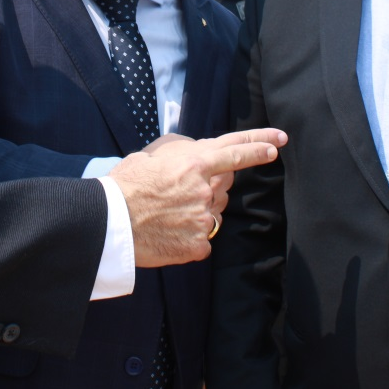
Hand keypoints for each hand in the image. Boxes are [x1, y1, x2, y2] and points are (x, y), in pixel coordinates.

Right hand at [109, 128, 286, 266]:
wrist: (110, 222)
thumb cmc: (127, 184)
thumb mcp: (154, 152)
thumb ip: (184, 148)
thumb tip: (200, 149)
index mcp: (195, 163)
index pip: (236, 151)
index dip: (259, 146)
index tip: (278, 143)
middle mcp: (205, 190)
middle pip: (226, 184)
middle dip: (213, 183)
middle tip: (183, 188)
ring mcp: (204, 219)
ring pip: (216, 211)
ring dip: (200, 209)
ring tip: (169, 211)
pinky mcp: (198, 245)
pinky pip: (204, 238)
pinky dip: (190, 234)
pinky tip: (169, 231)